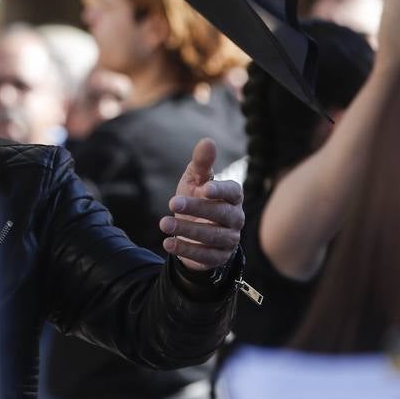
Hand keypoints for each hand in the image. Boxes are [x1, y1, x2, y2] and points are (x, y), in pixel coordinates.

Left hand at [159, 138, 242, 271]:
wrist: (191, 232)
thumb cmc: (196, 199)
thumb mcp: (194, 180)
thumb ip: (201, 163)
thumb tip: (208, 141)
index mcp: (232, 197)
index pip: (232, 192)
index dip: (220, 190)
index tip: (204, 188)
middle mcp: (235, 218)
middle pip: (221, 214)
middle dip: (197, 209)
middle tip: (172, 202)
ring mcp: (229, 239)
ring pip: (212, 237)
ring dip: (187, 230)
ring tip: (163, 223)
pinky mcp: (219, 257)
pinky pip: (205, 256)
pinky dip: (186, 249)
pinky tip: (167, 243)